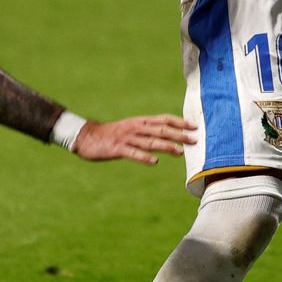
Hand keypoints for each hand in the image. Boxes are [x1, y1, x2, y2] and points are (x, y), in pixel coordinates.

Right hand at [72, 114, 197, 164]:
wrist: (86, 135)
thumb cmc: (112, 134)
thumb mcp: (131, 128)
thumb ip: (148, 131)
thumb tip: (168, 136)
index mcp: (140, 121)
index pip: (164, 119)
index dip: (180, 123)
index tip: (194, 126)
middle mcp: (136, 127)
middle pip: (161, 130)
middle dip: (179, 135)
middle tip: (194, 139)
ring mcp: (126, 138)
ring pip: (150, 142)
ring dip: (166, 146)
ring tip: (180, 152)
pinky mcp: (117, 148)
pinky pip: (132, 153)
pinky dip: (144, 157)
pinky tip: (154, 161)